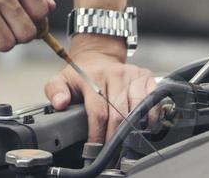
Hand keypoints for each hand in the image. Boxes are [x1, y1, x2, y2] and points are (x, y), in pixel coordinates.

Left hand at [43, 37, 159, 143]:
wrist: (98, 57)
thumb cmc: (81, 74)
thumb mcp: (62, 79)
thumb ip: (55, 91)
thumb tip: (60, 103)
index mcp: (93, 76)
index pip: (98, 112)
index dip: (98, 134)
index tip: (95, 148)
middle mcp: (115, 74)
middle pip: (119, 115)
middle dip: (114, 137)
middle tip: (111, 152)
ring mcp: (132, 75)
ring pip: (137, 109)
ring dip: (133, 129)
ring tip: (126, 142)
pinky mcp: (145, 76)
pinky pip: (153, 100)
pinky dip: (151, 115)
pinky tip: (144, 126)